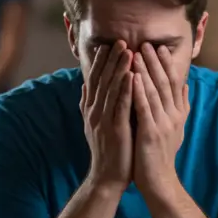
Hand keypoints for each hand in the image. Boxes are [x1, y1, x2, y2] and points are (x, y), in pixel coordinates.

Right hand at [83, 41, 134, 191]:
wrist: (107, 177)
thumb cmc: (107, 150)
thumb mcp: (93, 124)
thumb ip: (89, 104)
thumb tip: (84, 86)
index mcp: (91, 109)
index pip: (94, 80)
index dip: (100, 61)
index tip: (108, 44)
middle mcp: (94, 112)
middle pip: (102, 80)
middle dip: (111, 59)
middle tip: (119, 41)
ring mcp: (103, 120)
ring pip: (111, 89)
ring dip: (119, 69)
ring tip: (128, 51)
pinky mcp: (115, 129)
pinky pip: (121, 106)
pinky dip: (126, 90)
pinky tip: (133, 76)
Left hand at [131, 43, 187, 193]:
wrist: (159, 181)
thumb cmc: (162, 155)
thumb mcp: (176, 128)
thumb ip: (181, 105)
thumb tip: (186, 84)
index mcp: (178, 113)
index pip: (174, 84)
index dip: (167, 65)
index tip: (159, 48)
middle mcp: (173, 116)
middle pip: (165, 83)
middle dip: (155, 62)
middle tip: (146, 43)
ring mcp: (163, 124)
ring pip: (154, 91)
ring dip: (146, 71)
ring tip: (137, 53)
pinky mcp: (151, 133)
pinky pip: (144, 107)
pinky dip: (139, 91)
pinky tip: (132, 77)